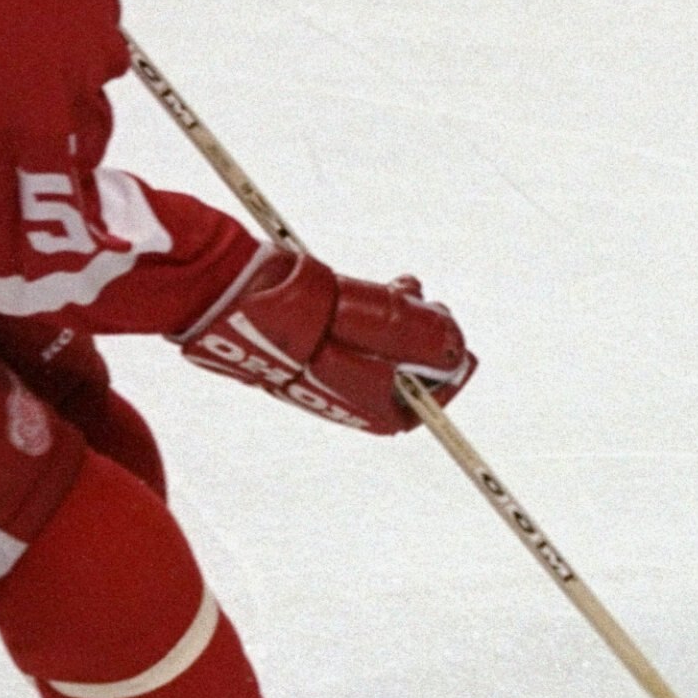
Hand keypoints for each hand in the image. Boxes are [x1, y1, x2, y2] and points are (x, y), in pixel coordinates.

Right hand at [179, 247, 472, 433]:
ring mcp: (327, 368)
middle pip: (407, 368)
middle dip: (425, 334)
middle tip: (435, 307)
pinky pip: (355, 329)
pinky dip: (374, 308)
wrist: (238, 299)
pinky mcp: (309, 341)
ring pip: (383, 343)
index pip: (427, 402)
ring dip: (402, 314)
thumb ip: (425, 337)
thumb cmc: (309, 321)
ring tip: (406, 286)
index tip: (459, 345)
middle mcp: (352, 396)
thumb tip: (458, 350)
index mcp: (373, 411)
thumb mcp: (383, 326)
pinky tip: (383, 287)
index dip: (448, 372)